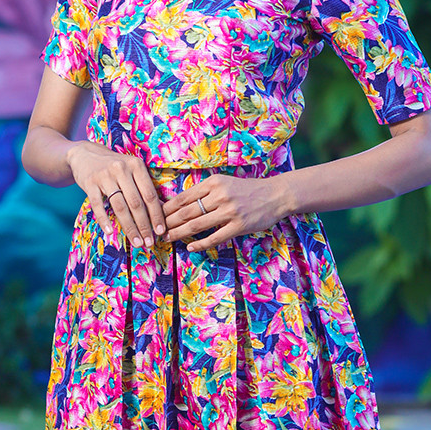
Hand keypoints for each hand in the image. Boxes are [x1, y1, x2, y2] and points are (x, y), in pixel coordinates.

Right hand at [66, 141, 166, 247]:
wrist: (85, 154)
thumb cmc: (115, 166)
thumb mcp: (132, 169)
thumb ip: (144, 186)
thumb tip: (162, 210)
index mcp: (136, 165)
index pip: (150, 194)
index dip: (156, 215)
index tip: (161, 231)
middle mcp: (121, 169)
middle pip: (136, 203)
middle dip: (144, 226)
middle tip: (149, 243)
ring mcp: (104, 176)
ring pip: (120, 206)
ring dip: (129, 227)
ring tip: (136, 242)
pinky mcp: (89, 183)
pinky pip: (98, 205)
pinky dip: (104, 220)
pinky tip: (110, 232)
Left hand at [161, 173, 289, 250]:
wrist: (275, 195)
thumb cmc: (247, 190)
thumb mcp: (225, 183)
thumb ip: (205, 192)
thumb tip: (180, 204)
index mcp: (214, 182)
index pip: (183, 197)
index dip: (167, 208)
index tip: (155, 216)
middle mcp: (220, 195)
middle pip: (186, 211)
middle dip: (169, 222)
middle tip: (157, 231)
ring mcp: (230, 211)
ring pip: (196, 224)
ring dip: (179, 233)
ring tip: (168, 239)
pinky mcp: (238, 226)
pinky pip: (214, 237)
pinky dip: (200, 243)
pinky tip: (190, 247)